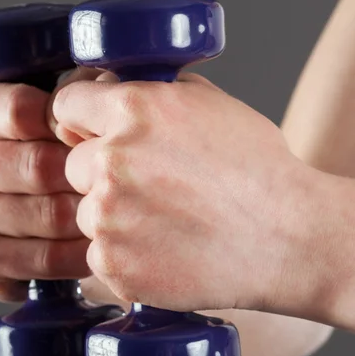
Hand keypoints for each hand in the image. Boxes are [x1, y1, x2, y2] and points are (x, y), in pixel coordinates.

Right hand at [0, 72, 101, 301]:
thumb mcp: (46, 100)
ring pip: (46, 216)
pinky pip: (40, 261)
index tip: (101, 132)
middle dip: (88, 173)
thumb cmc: (38, 140)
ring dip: (92, 215)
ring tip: (122, 209)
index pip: (22, 111)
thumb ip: (73, 91)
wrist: (10, 191)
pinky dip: (78, 256)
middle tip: (125, 178)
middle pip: (37, 167)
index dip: (72, 123)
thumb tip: (105, 86)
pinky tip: (98, 246)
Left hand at [51, 72, 318, 312]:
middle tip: (147, 187)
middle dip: (100, 173)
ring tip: (165, 222)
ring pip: (85, 212)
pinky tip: (166, 249)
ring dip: (114, 216)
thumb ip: (152, 92)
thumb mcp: (211, 104)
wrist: (290, 237)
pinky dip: (125, 253)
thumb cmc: (259, 169)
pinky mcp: (115, 265)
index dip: (79, 121)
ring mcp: (109, 218)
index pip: (65, 105)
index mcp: (133, 110)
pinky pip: (100, 253)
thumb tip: (110, 89)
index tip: (89, 135)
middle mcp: (112, 161)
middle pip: (72, 164)